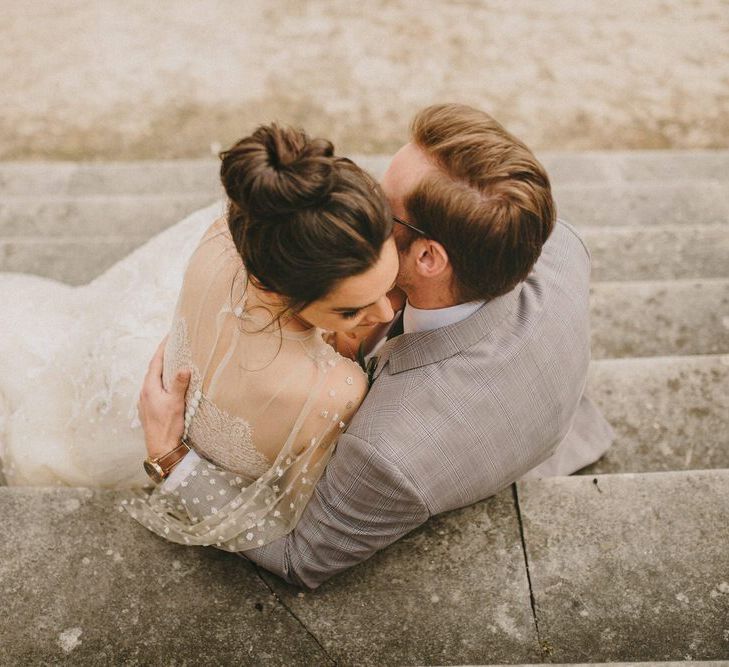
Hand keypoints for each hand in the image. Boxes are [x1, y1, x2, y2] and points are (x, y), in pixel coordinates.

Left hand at [137, 336, 190, 459]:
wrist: (161, 449)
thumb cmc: (168, 426)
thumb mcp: (176, 404)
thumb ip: (180, 384)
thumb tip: (184, 368)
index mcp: (149, 388)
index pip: (155, 362)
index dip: (163, 348)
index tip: (169, 337)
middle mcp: (144, 392)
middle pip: (153, 369)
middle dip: (163, 357)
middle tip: (174, 346)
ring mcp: (145, 401)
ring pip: (154, 380)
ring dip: (162, 370)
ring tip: (173, 362)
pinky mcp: (149, 409)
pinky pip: (155, 389)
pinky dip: (162, 381)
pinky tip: (169, 385)